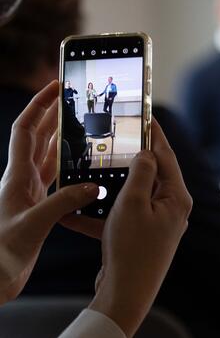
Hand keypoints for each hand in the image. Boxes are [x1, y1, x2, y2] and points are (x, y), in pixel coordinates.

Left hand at [0, 81, 99, 303]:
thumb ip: (64, 202)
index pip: (26, 130)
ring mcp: (29, 194)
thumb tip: (92, 185)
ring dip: (62, 139)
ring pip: (47, 157)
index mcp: (17, 177)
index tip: (54, 86)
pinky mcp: (37, 208)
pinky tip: (83, 168)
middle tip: (72, 98)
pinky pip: (56, 180)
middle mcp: (21, 181)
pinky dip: (69, 168)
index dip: (39, 106)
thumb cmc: (3, 252)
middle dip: (54, 115)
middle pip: (38, 138)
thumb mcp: (35, 224)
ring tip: (82, 125)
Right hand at [62, 119, 192, 337]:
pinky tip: (74, 212)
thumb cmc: (132, 250)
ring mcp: (157, 225)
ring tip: (92, 168)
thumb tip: (147, 152)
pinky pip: (119, 218)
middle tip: (115, 136)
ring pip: (132, 196)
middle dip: (130, 157)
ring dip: (110, 187)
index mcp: (177, 198)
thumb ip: (140, 173)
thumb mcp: (133, 204)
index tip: (145, 114)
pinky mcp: (140, 238)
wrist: (125, 295)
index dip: (154, 134)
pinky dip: (99, 215)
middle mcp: (172, 209)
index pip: (166, 156)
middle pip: (150, 174)